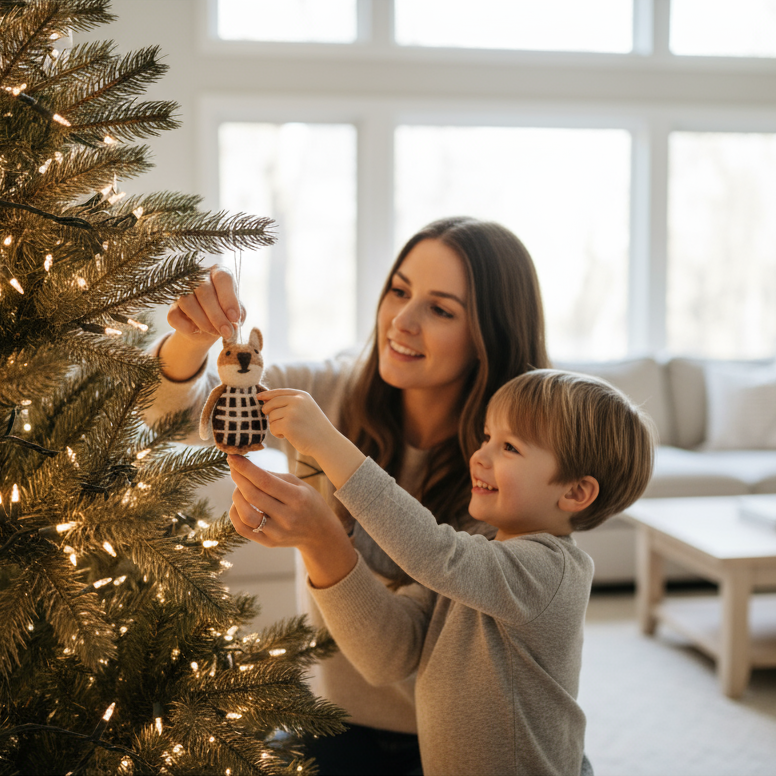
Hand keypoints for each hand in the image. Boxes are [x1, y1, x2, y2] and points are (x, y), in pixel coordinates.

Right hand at [168, 264, 245, 344]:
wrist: (207, 329)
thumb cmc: (225, 315)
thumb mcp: (236, 314)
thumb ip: (237, 315)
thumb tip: (233, 322)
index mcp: (218, 273)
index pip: (222, 278)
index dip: (229, 299)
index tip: (234, 318)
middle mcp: (198, 277)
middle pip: (204, 291)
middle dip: (217, 315)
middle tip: (226, 332)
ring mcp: (182, 291)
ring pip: (187, 302)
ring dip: (203, 321)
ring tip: (215, 333)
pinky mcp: (172, 307)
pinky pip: (174, 316)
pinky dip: (187, 327)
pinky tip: (198, 331)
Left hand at [228, 455, 356, 587]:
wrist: (320, 534)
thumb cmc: (309, 503)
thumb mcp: (300, 484)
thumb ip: (274, 476)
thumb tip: (247, 468)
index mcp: (298, 498)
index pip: (265, 481)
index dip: (246, 468)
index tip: (233, 457)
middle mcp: (287, 517)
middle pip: (253, 496)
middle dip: (239, 478)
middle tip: (234, 468)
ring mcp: (277, 533)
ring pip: (245, 515)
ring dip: (236, 497)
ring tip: (239, 488)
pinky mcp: (269, 542)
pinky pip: (242, 529)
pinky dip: (235, 513)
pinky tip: (239, 504)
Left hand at [259, 389, 337, 457]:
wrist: (326, 442)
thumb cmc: (314, 428)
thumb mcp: (306, 409)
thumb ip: (290, 403)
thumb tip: (265, 400)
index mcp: (302, 395)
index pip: (279, 392)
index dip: (267, 395)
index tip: (258, 397)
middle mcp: (297, 401)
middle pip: (271, 403)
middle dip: (268, 412)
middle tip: (275, 421)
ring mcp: (292, 412)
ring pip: (271, 417)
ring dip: (275, 425)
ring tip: (288, 431)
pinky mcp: (287, 424)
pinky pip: (273, 427)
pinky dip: (277, 434)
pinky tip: (286, 437)